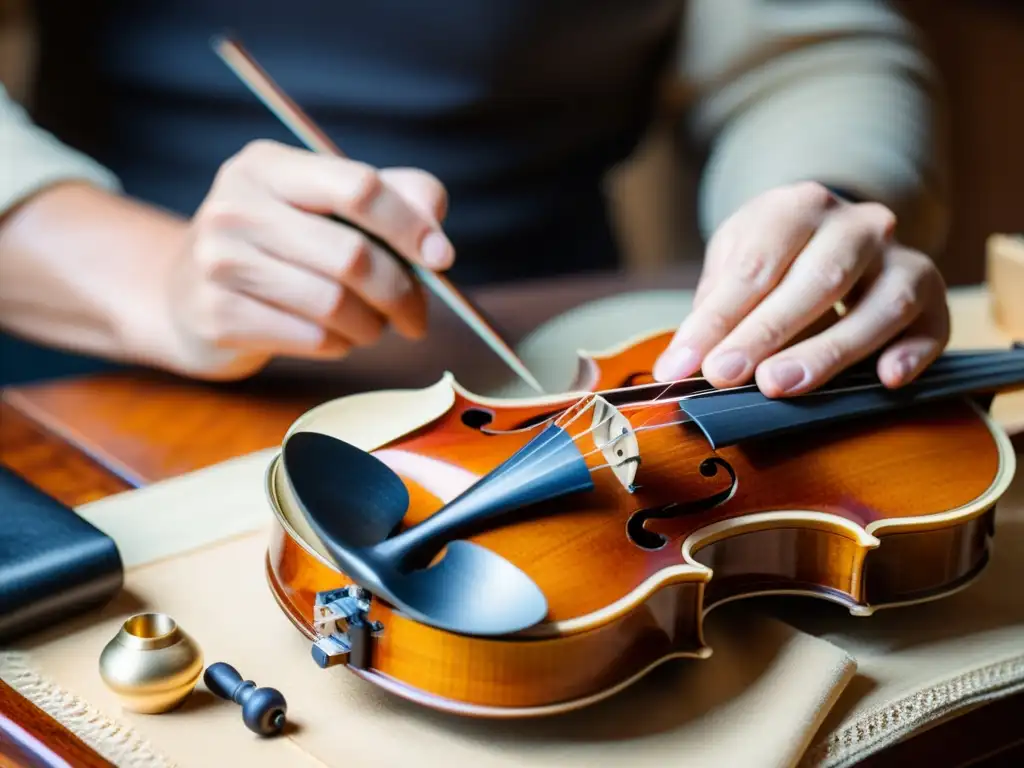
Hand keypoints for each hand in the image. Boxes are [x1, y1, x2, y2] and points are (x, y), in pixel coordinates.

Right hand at [164, 140, 453, 378]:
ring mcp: (218, 262)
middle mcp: (236, 205)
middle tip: (416, 316)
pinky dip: (339, 345)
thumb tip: (435, 233)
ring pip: (334, 303)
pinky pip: (311, 339)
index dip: (410, 225)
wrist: (183, 295)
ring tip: (371, 326)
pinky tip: (333, 338)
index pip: (358, 187)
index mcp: (268, 166)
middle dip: (400, 293)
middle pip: (353, 255)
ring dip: (371, 325)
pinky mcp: (216, 316)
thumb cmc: (277, 247)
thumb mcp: (326, 206)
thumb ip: (393, 198)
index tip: (442, 259)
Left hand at [652, 181, 949, 396]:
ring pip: (881, 305)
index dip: (716, 319)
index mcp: (800, 207)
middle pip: (817, 281)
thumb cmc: (774, 254)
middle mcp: (859, 224)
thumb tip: (682, 363)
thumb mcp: (735, 258)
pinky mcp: (932, 293)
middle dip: (765, 334)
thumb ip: (715, 305)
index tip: (681, 365)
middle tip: (724, 376)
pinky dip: (913, 352)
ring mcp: (900, 257)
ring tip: (779, 385)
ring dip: (828, 351)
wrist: (830, 230)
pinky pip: (932, 323)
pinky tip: (886, 379)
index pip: (755, 266)